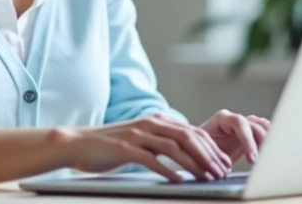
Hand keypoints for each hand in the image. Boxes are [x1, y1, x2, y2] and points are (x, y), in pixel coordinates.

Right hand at [53, 113, 232, 182]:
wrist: (77, 143)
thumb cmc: (110, 146)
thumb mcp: (140, 141)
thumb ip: (160, 144)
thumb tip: (186, 157)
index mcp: (156, 121)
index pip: (193, 132)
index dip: (212, 148)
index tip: (223, 163)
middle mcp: (150, 124)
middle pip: (188, 137)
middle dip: (209, 155)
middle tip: (221, 172)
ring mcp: (137, 135)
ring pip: (174, 147)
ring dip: (194, 163)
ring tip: (206, 178)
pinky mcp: (125, 148)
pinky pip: (151, 159)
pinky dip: (168, 170)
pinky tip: (179, 181)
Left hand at [199, 110, 270, 164]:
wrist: (199, 148)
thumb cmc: (200, 150)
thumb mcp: (206, 152)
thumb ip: (216, 155)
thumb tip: (227, 168)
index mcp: (222, 119)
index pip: (239, 122)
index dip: (248, 140)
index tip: (252, 159)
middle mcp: (235, 118)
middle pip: (255, 124)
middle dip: (262, 144)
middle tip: (263, 162)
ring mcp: (244, 124)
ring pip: (264, 127)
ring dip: (269, 143)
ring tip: (269, 160)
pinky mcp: (251, 132)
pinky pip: (265, 133)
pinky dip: (270, 143)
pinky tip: (270, 156)